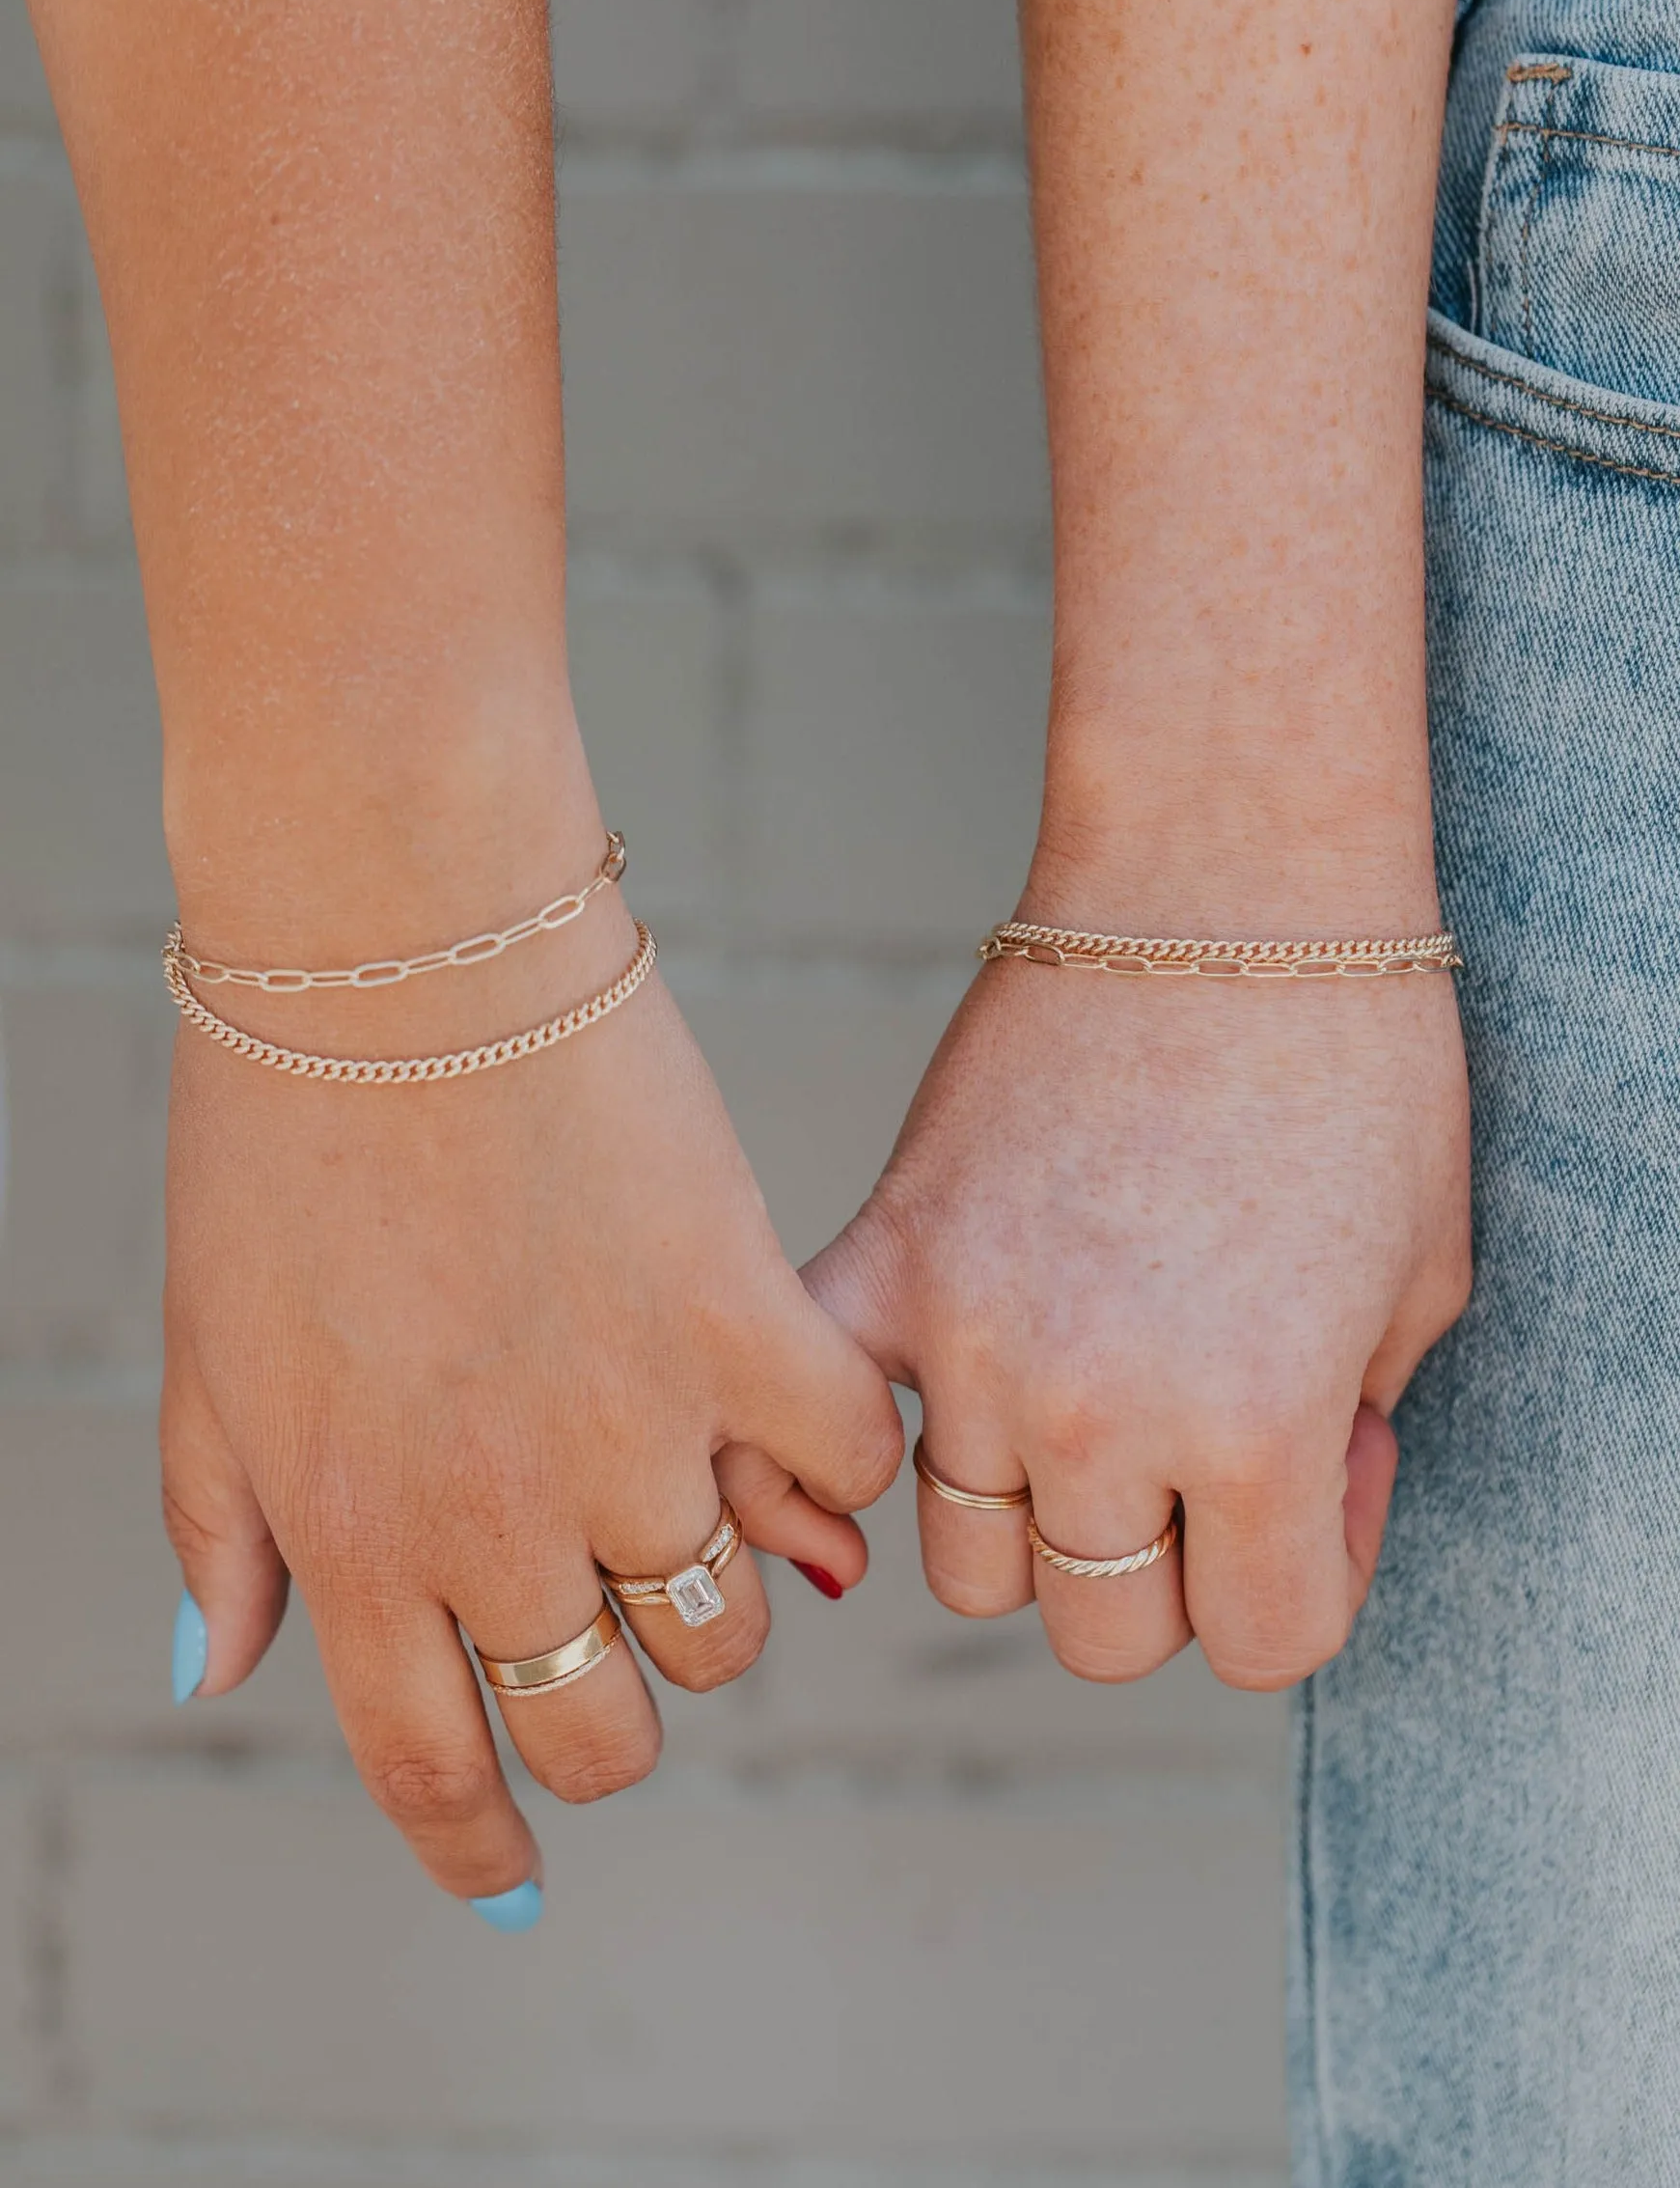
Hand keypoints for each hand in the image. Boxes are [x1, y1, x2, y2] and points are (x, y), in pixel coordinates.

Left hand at [161, 880, 900, 1906]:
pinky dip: (830, 1449)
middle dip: (613, 1709)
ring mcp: (632, 1430)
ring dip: (719, 1572)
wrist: (396, 943)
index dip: (480, 1844)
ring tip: (686, 1462)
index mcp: (354, 1537)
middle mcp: (495, 1521)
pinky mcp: (742, 1323)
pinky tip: (781, 1380)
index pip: (432, 1766)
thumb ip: (224, 1534)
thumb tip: (226, 1677)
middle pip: (603, 1726)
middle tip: (612, 1619)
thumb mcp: (209, 1354)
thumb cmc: (283, 1131)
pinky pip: (848, 1464)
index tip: (513, 1875)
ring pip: (735, 1617)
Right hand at [806, 930, 1469, 1688]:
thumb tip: (1274, 1514)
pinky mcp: (885, 1258)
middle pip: (1100, 1632)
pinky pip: (821, 1426)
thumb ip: (1346, 1444)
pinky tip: (928, 1394)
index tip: (1318, 1470)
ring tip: (1084, 1397)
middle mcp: (1097, 1411)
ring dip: (1033, 1515)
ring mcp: (972, 1340)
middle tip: (1196, 1446)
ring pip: (967, 1564)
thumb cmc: (1356, 1068)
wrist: (1222, 888)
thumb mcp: (1419, 1288)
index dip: (1307, 1573)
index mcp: (1254, 1428)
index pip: (1263, 1645)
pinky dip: (855, 1439)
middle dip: (1168, 1566)